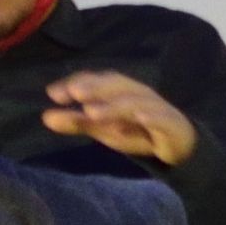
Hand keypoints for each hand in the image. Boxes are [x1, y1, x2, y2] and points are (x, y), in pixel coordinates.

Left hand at [42, 69, 198, 165]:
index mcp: (120, 91)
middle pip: (116, 86)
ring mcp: (155, 107)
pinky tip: (141, 117)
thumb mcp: (104, 128)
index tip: (53, 93)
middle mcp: (137, 93)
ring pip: (135, 103)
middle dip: (94, 88)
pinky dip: (152, 116)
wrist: (180, 142)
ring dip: (115, 106)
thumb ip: (78, 122)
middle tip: (73, 93)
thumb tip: (45, 117)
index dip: (77, 83)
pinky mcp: (172, 123)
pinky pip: (162, 118)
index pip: (97, 81)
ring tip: (94, 112)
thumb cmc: (137, 130)